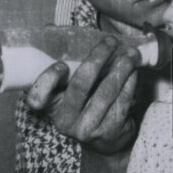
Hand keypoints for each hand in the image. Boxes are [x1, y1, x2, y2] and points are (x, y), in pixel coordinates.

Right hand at [26, 36, 139, 152]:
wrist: (102, 142)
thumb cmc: (81, 106)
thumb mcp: (64, 93)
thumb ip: (60, 68)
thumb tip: (51, 30)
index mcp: (51, 108)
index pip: (38, 99)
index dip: (48, 81)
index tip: (61, 65)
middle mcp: (67, 122)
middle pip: (80, 86)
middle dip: (97, 59)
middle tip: (110, 42)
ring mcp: (89, 128)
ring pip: (106, 92)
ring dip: (121, 68)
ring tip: (131, 53)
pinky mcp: (110, 131)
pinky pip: (122, 101)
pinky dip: (130, 83)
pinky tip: (133, 71)